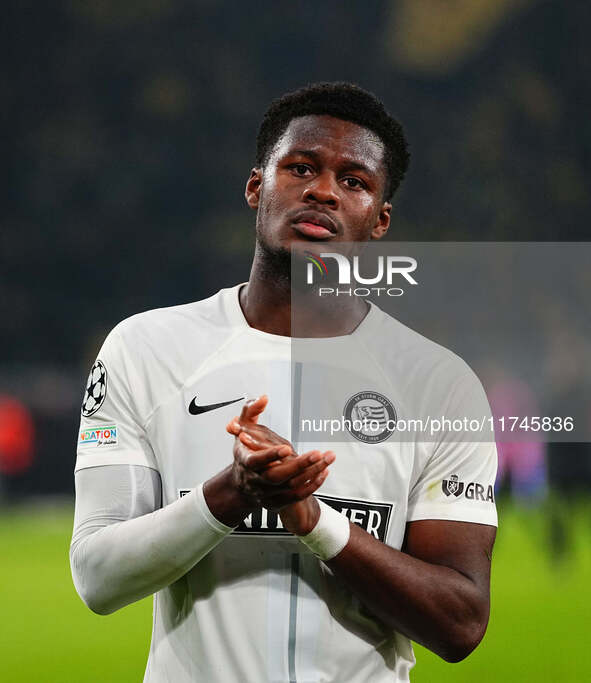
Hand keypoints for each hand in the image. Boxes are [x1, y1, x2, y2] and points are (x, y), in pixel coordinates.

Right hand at [226, 396, 333, 534]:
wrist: (241, 485)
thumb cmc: (245, 452)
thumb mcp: (242, 428)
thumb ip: (251, 410)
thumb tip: (263, 398)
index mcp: (246, 461)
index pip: (256, 461)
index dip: (270, 455)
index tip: (286, 448)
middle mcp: (256, 480)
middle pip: (278, 476)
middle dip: (300, 465)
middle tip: (319, 453)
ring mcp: (267, 493)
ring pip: (291, 486)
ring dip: (312, 473)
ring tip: (327, 458)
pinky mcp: (278, 502)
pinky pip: (297, 496)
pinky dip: (312, 485)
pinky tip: (323, 472)